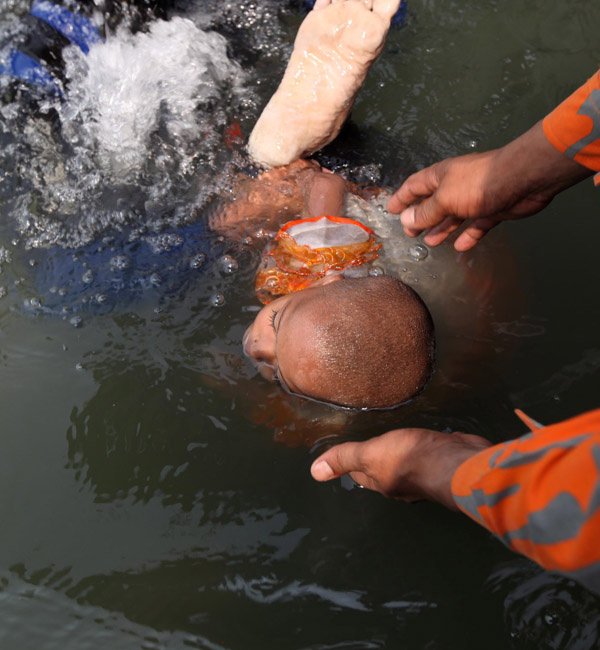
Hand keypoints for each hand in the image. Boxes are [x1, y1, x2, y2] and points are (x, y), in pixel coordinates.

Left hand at [310, 427, 491, 509]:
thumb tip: (314, 473)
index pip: (360, 474)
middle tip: (371, 445)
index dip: (351, 465)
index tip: (346, 455)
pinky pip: (429, 455)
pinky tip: (426, 440)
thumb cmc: (409, 458)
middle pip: (384, 472)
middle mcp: (402, 484)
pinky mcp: (444, 462)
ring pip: (407, 464)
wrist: (458, 462)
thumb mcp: (370, 454)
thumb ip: (345, 458)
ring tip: (397, 440)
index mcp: (382, 482)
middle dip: (377, 461)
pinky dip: (425, 449)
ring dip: (403, 455)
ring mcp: (425, 474)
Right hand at [387, 121, 591, 250]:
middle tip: (410, 233)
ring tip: (431, 242)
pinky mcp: (492, 209)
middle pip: (433, 203)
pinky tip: (461, 246)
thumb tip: (406, 221)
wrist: (522, 180)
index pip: (414, 186)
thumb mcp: (445, 199)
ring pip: (453, 216)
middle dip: (421, 218)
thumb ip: (426, 212)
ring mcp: (475, 197)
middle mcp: (456, 185)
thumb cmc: (478, 184)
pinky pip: (476, 224)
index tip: (390, 210)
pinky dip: (468, 235)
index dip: (402, 198)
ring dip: (442, 228)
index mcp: (441, 176)